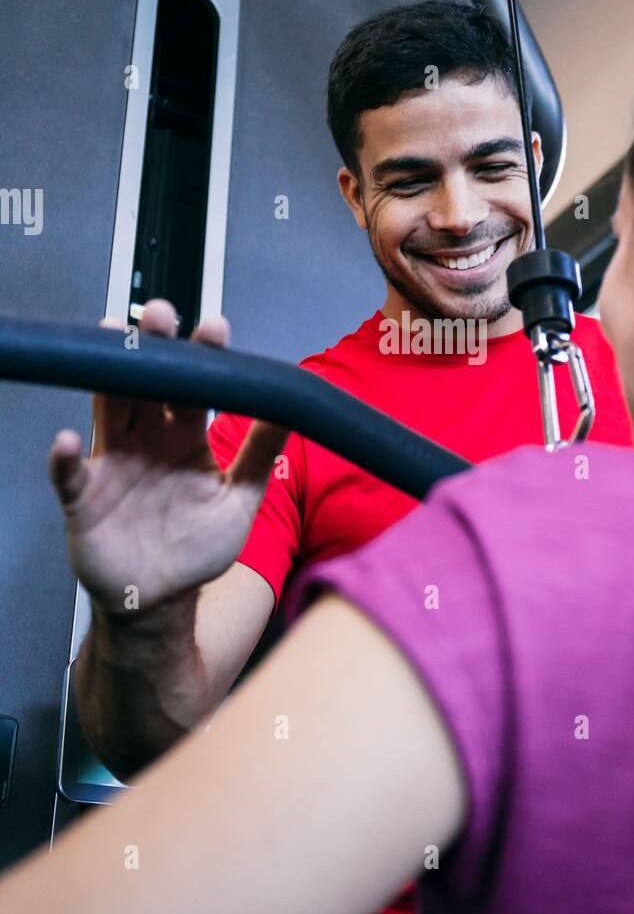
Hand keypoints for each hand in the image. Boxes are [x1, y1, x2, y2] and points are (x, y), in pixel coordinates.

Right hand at [48, 300, 288, 615]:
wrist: (162, 597)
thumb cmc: (197, 549)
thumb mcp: (239, 502)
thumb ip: (260, 456)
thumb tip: (291, 411)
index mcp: (185, 436)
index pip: (192, 385)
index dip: (200, 356)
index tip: (213, 330)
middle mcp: (146, 440)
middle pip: (144, 383)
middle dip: (151, 348)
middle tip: (158, 315)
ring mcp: (112, 464)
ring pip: (107, 410)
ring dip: (107, 379)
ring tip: (111, 344)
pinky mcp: (83, 498)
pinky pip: (68, 475)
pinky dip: (62, 459)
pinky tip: (66, 442)